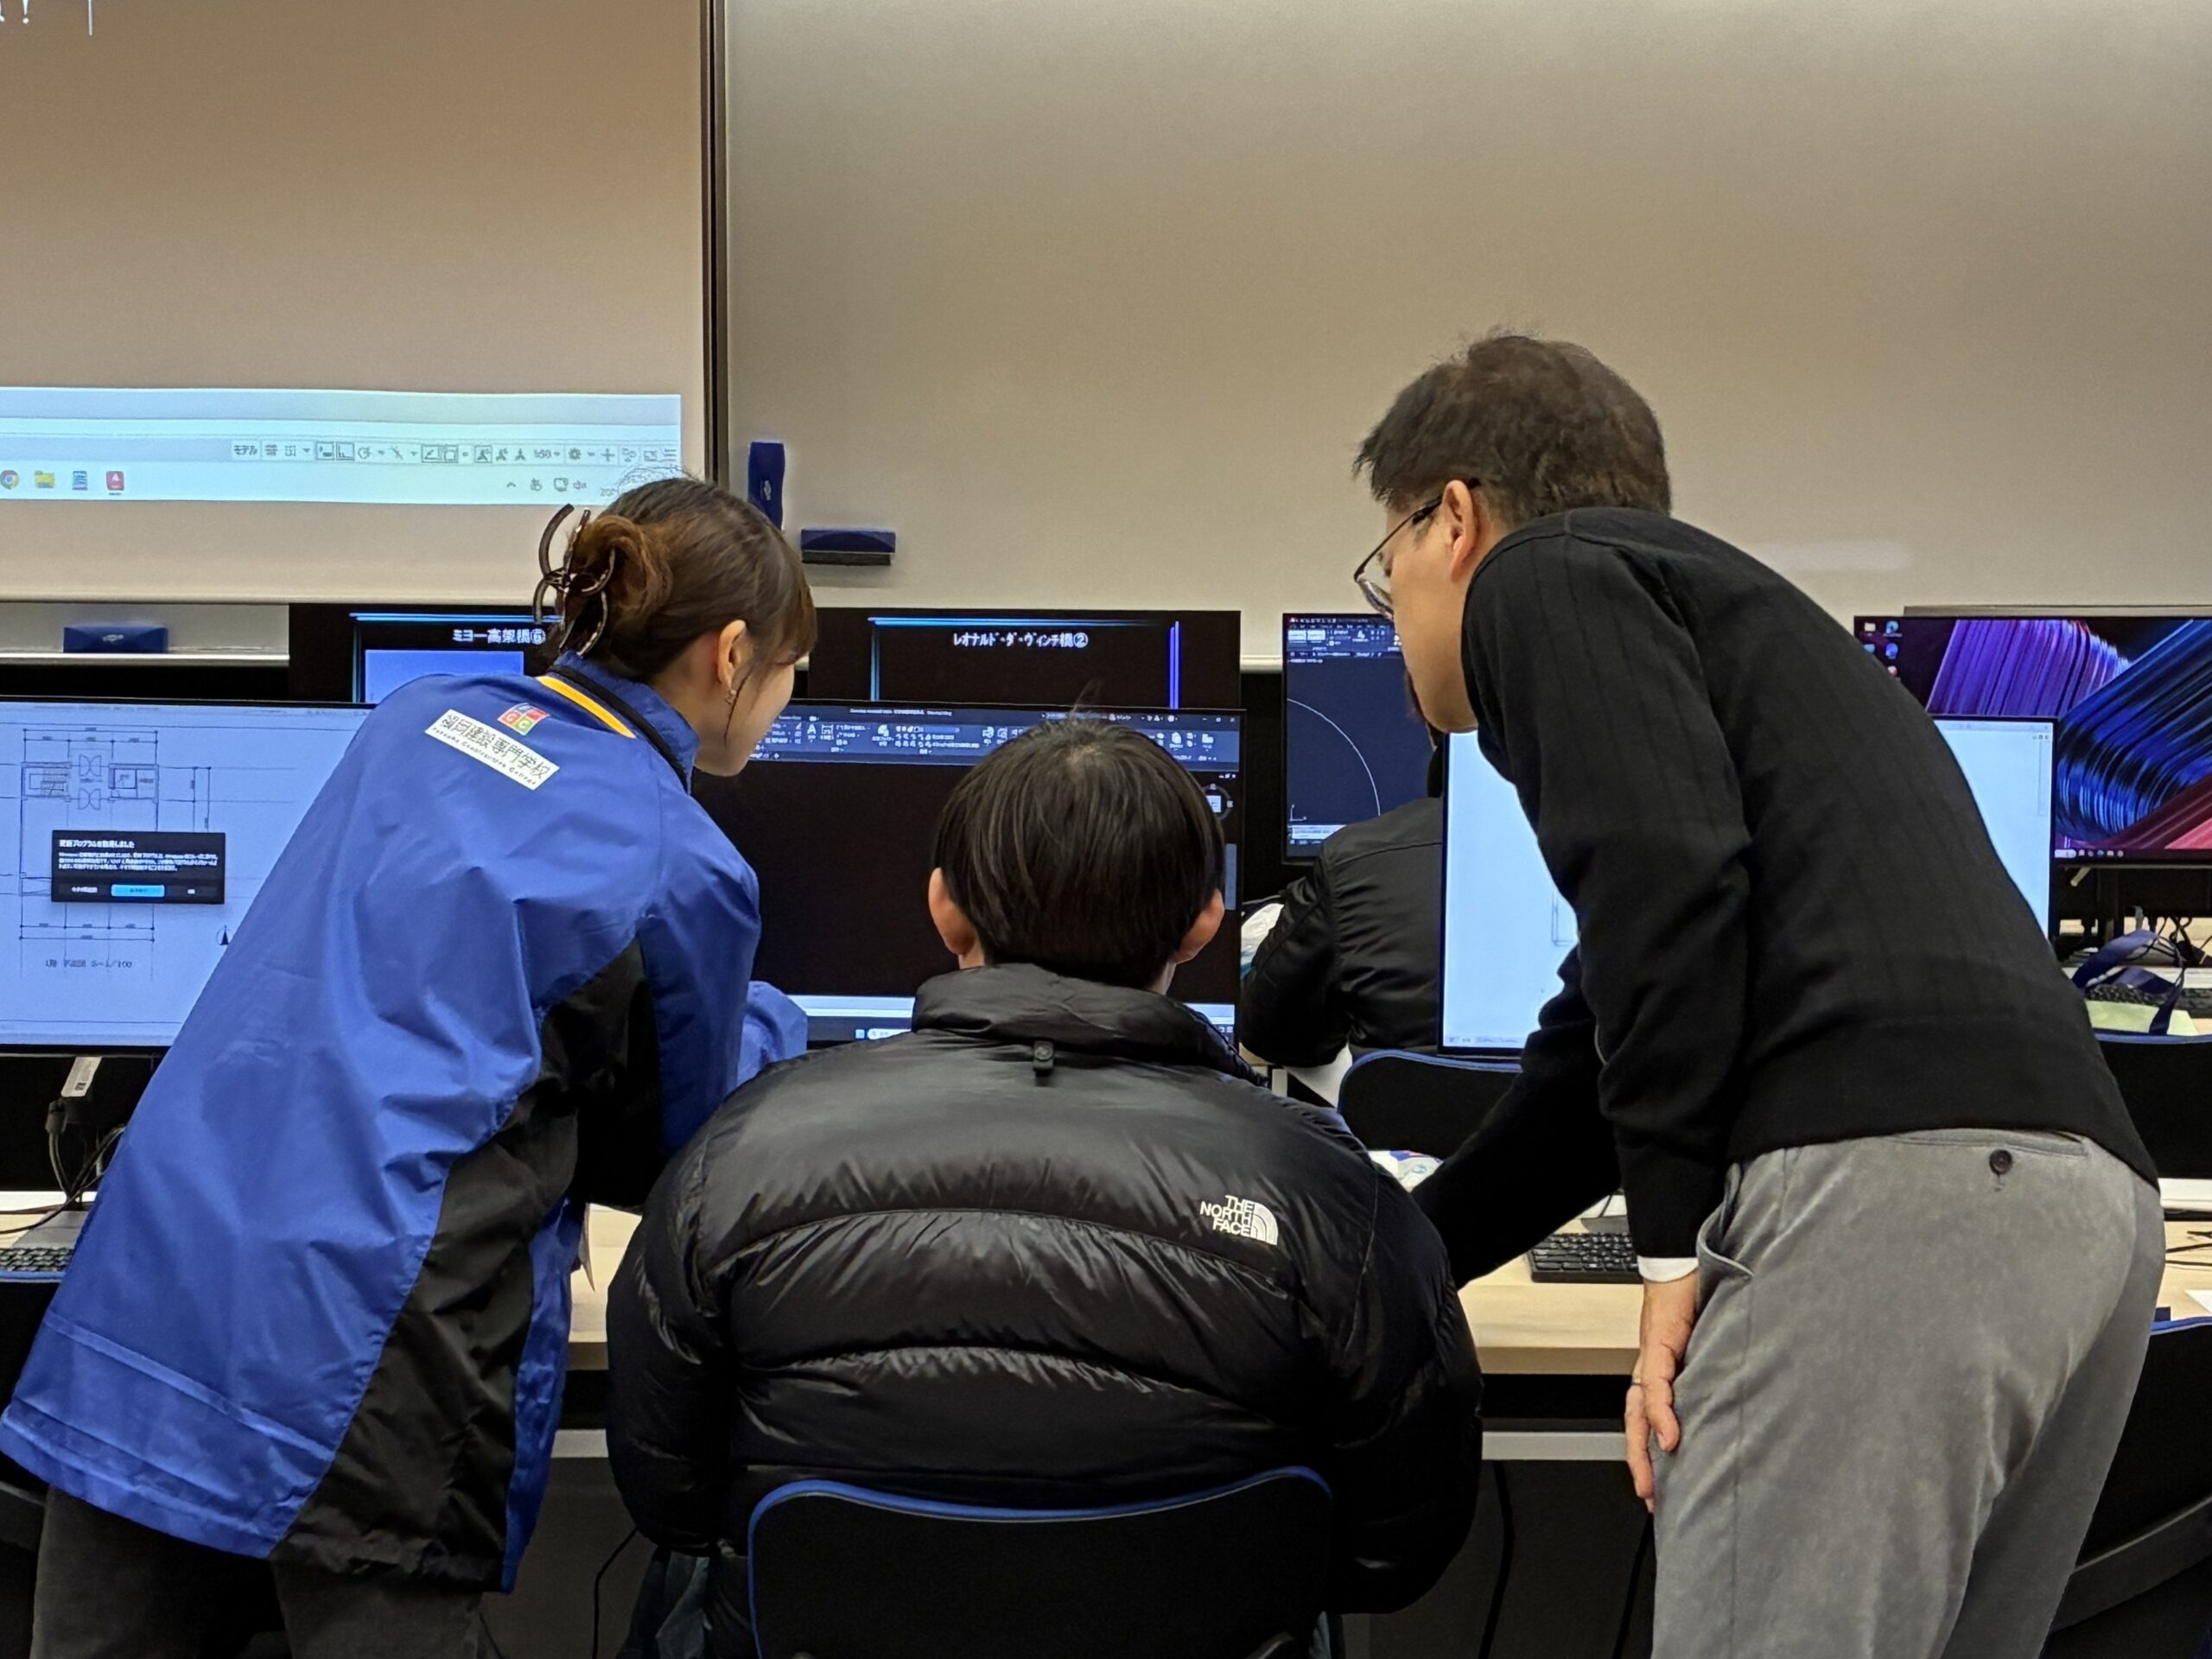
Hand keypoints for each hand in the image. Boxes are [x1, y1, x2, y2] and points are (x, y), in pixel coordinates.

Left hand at [1625, 1271, 1698, 1512]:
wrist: (1684, 1263)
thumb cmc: (1701, 1303)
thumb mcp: (1714, 1353)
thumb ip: (1720, 1381)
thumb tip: (1745, 1413)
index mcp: (1666, 1375)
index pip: (1652, 1423)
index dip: (1654, 1457)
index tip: (1663, 1492)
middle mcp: (1653, 1372)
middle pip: (1637, 1427)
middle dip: (1643, 1466)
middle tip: (1654, 1501)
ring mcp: (1653, 1361)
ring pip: (1638, 1414)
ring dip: (1643, 1450)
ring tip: (1653, 1482)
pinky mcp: (1659, 1347)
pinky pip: (1656, 1387)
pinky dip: (1661, 1414)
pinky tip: (1669, 1437)